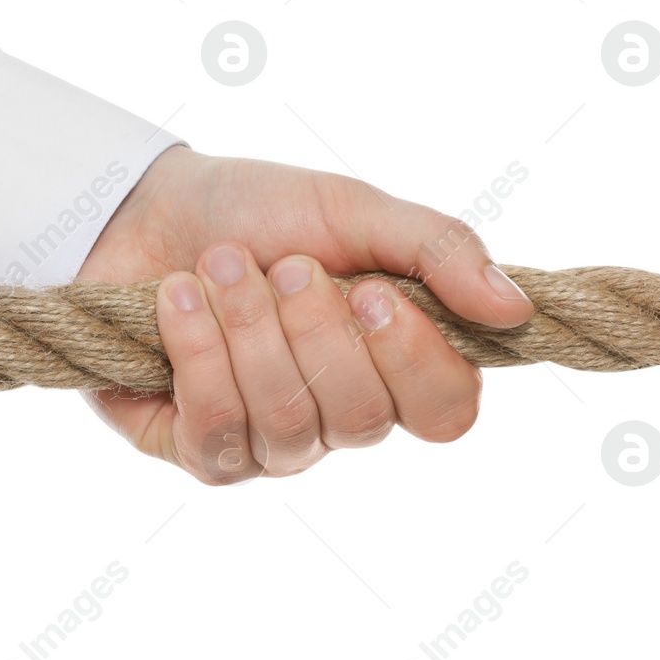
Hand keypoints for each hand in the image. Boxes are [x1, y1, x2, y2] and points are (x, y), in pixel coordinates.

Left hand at [77, 147, 532, 483]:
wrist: (145, 209)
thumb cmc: (258, 211)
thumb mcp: (354, 210)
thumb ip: (439, 250)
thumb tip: (515, 309)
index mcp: (392, 366)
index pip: (446, 413)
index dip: (415, 361)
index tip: (374, 291)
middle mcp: (337, 419)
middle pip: (361, 419)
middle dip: (314, 328)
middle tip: (285, 265)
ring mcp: (270, 445)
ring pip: (286, 422)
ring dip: (249, 329)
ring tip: (220, 265)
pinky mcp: (199, 451)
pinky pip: (217, 435)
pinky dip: (198, 354)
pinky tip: (178, 300)